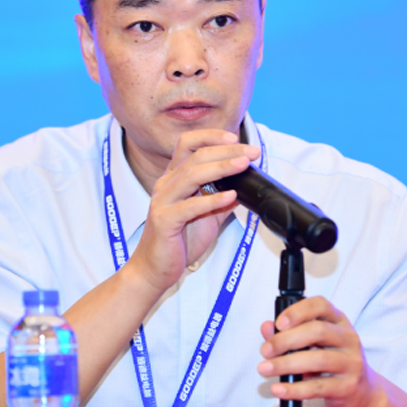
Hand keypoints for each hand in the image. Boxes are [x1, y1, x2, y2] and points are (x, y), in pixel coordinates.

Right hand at [127, 129, 260, 296]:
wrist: (155, 269)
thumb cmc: (178, 241)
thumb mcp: (206, 216)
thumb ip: (221, 200)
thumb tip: (244, 187)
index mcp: (174, 179)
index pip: (188, 144)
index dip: (212, 137)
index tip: (236, 138)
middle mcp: (166, 185)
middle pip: (196, 155)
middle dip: (226, 150)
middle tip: (251, 152)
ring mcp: (163, 201)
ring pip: (192, 175)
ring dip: (221, 167)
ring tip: (243, 164)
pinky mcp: (164, 221)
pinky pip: (189, 206)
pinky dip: (212, 199)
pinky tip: (230, 196)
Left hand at [257, 296, 382, 406]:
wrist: (363, 393)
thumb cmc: (333, 363)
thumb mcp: (313, 344)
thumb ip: (288, 334)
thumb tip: (266, 327)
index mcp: (339, 321)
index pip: (320, 306)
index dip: (298, 311)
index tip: (278, 324)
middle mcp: (349, 338)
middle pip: (317, 331)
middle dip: (285, 340)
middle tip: (265, 351)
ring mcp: (351, 362)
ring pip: (318, 359)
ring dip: (286, 364)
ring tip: (265, 369)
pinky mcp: (348, 386)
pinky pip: (318, 387)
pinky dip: (295, 389)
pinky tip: (279, 389)